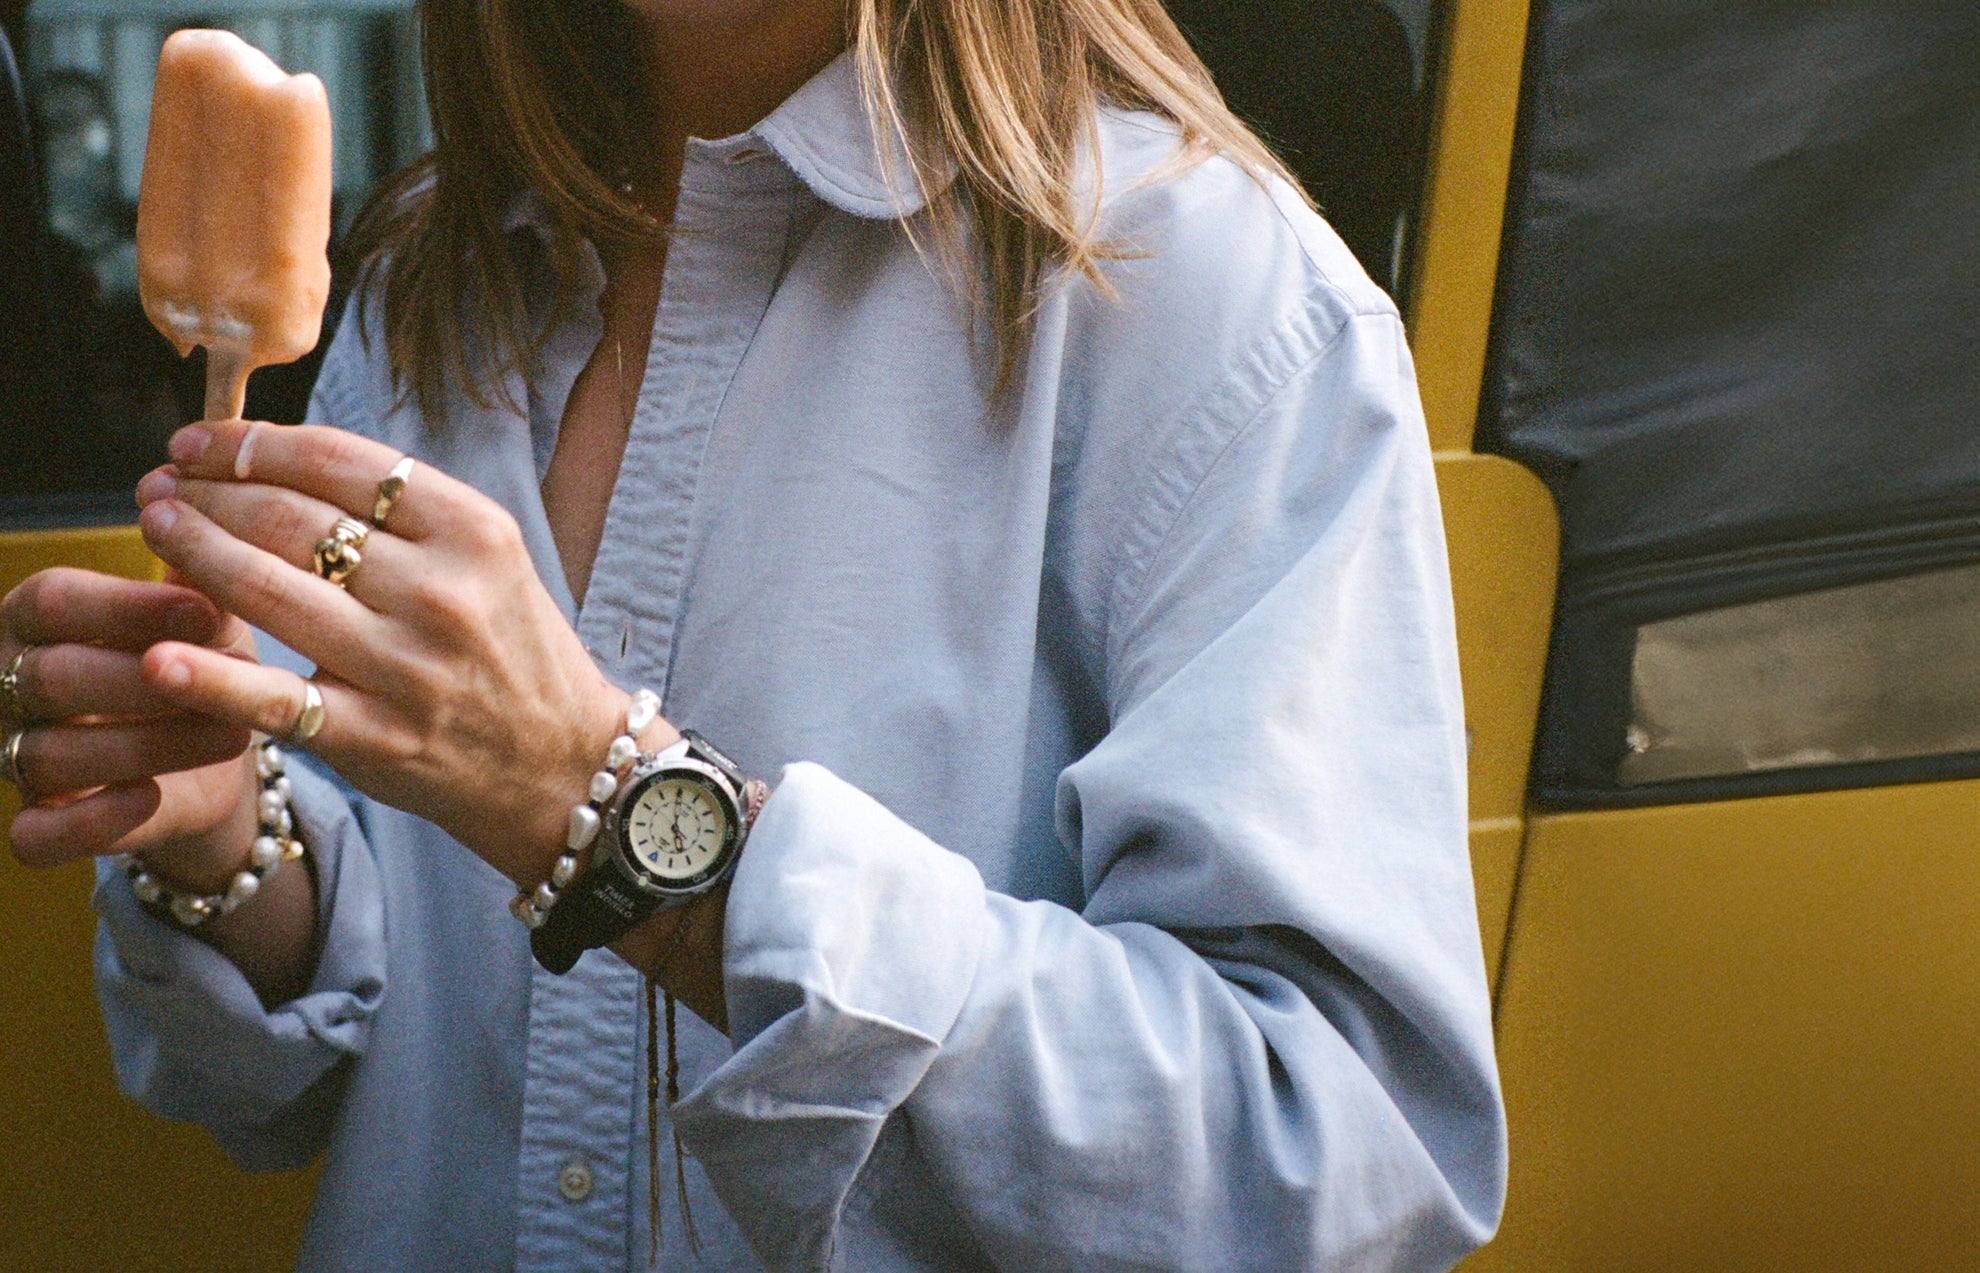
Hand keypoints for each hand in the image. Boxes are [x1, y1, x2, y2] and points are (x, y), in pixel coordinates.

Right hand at [2, 568, 258, 886]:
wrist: (221, 753)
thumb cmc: (205, 659)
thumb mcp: (209, 615)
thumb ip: (197, 573)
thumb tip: (193, 510)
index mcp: (36, 617)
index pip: (53, 600)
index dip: (128, 607)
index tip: (208, 613)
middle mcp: (8, 682)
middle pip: (53, 678)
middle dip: (150, 682)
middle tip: (234, 682)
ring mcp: (15, 754)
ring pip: (51, 755)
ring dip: (148, 745)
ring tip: (233, 733)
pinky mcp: (41, 823)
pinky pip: (36, 836)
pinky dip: (89, 822)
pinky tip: (147, 798)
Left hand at [133, 420, 674, 889]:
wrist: (563, 763)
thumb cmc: (513, 650)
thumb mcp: (488, 561)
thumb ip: (405, 514)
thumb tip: (283, 461)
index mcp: (473, 531)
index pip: (339, 462)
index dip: (252, 444)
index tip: (201, 444)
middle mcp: (441, 591)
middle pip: (293, 518)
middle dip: (208, 492)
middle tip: (160, 484)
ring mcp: (405, 666)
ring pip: (270, 589)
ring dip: (194, 550)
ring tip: (156, 526)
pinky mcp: (374, 735)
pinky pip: (276, 698)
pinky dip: (212, 678)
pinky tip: (160, 657)